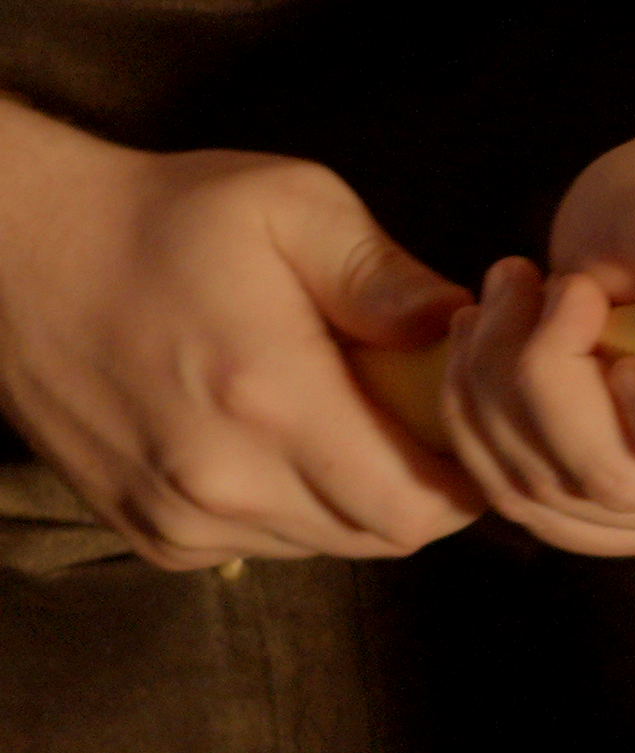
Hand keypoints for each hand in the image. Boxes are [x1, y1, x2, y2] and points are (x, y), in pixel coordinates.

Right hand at [0, 101, 484, 568]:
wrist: (19, 253)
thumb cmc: (166, 219)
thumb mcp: (292, 206)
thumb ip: (386, 276)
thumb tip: (460, 327)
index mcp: (270, 399)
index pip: (415, 505)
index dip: (467, 479)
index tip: (471, 427)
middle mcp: (222, 480)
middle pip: (381, 535)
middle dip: (424, 486)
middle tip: (420, 416)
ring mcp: (179, 515)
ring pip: (326, 545)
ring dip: (359, 499)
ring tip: (349, 417)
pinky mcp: (149, 533)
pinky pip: (264, 546)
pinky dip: (296, 508)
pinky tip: (282, 438)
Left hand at [438, 87, 634, 557]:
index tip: (602, 315)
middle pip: (619, 484)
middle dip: (544, 377)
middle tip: (528, 278)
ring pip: (549, 494)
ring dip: (493, 390)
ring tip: (499, 294)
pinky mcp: (604, 519)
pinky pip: (517, 497)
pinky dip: (474, 422)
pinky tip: (478, 346)